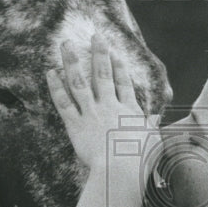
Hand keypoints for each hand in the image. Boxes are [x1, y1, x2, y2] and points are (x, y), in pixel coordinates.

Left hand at [46, 33, 159, 171]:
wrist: (120, 170)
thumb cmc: (139, 161)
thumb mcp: (153, 143)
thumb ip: (152, 127)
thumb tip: (157, 118)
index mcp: (129, 111)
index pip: (124, 83)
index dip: (119, 67)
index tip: (114, 53)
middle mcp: (109, 106)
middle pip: (102, 74)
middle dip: (98, 53)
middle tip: (94, 35)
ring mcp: (92, 113)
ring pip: (79, 82)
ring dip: (72, 61)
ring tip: (65, 44)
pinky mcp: (76, 125)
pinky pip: (64, 102)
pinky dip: (56, 87)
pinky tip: (50, 72)